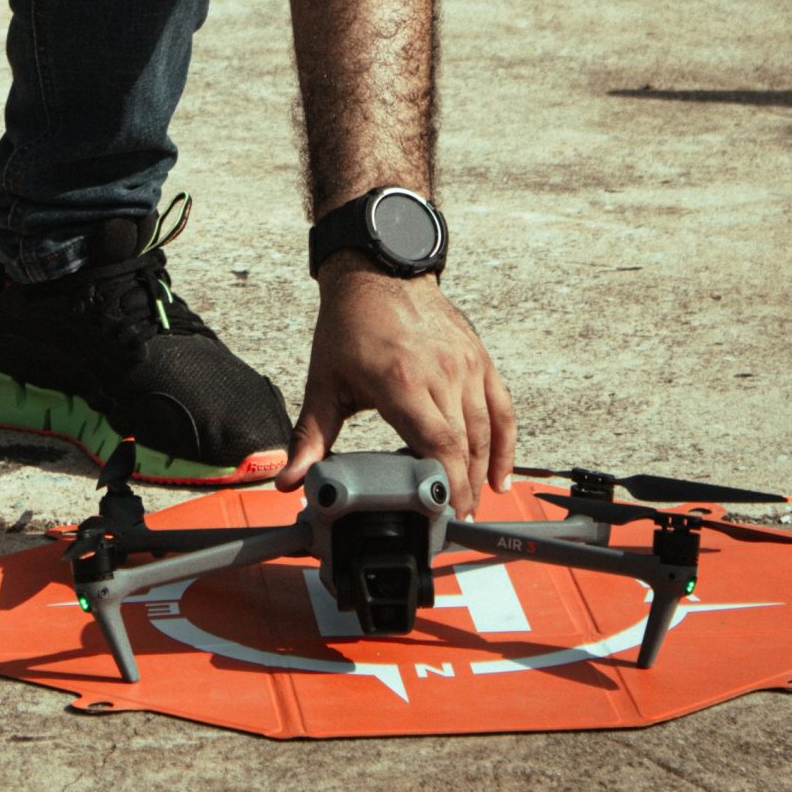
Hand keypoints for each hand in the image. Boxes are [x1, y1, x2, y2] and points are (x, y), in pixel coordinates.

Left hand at [278, 258, 516, 519]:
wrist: (376, 270)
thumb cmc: (350, 324)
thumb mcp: (324, 381)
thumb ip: (310, 438)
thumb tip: (287, 480)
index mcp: (402, 381)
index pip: (438, 446)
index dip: (447, 486)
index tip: (444, 516)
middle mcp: (441, 372)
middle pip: (465, 446)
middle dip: (462, 489)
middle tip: (451, 520)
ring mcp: (465, 363)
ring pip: (485, 431)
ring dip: (481, 472)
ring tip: (468, 504)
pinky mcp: (478, 357)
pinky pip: (502, 408)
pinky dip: (504, 445)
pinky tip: (499, 475)